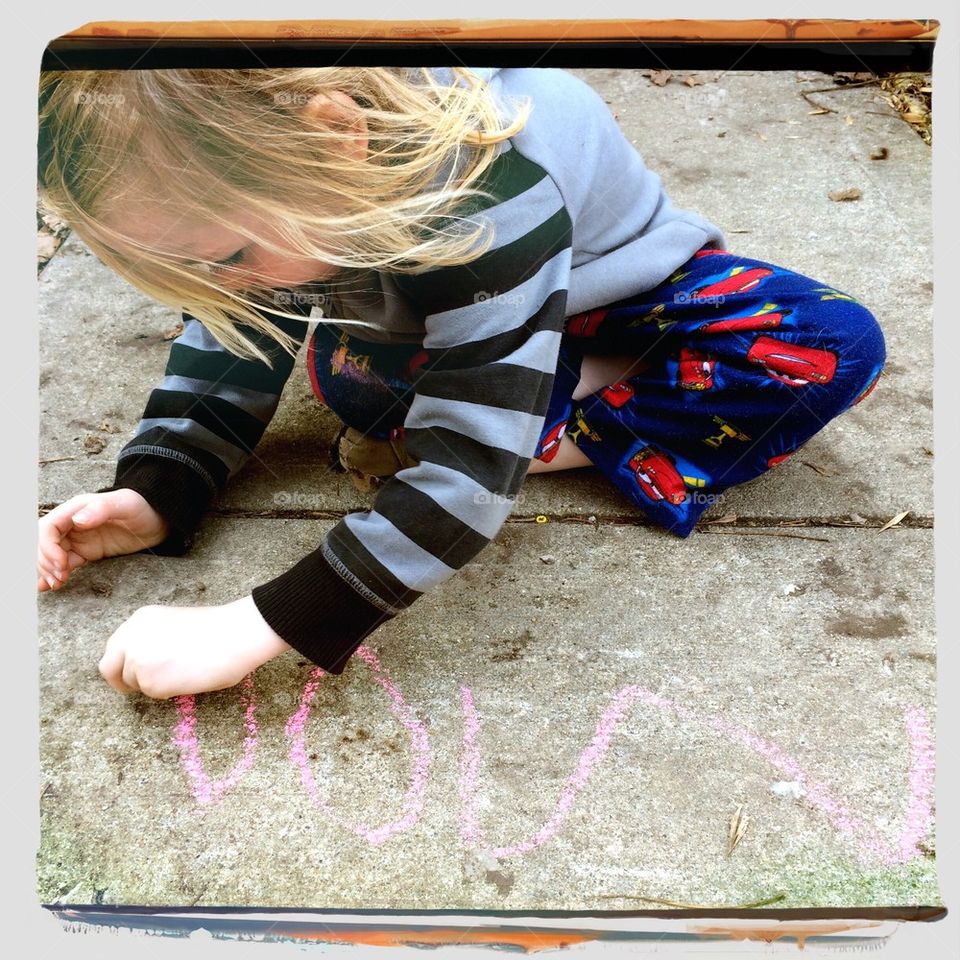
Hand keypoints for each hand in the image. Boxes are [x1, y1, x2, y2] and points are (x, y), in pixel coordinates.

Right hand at [38, 489, 169, 591]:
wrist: (159, 520)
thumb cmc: (142, 507)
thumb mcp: (125, 505)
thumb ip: (101, 509)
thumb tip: (77, 520)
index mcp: (76, 509)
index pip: (48, 528)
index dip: (48, 546)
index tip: (61, 563)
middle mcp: (72, 523)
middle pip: (44, 543)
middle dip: (46, 561)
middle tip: (59, 578)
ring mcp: (77, 538)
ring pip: (50, 555)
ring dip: (47, 570)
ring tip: (56, 584)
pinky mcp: (85, 552)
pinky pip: (63, 563)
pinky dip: (53, 574)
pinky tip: (49, 586)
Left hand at [98, 596, 290, 698]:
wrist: (236, 634)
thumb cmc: (218, 630)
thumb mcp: (174, 624)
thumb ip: (153, 639)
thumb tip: (149, 662)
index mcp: (140, 619)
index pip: (115, 646)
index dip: (123, 661)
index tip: (134, 670)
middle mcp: (131, 637)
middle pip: (109, 667)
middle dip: (121, 679)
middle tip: (141, 687)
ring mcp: (137, 659)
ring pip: (132, 684)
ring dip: (152, 684)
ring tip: (182, 673)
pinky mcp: (149, 681)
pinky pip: (152, 695)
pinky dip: (167, 692)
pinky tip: (188, 678)